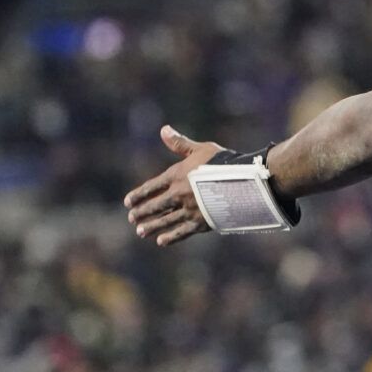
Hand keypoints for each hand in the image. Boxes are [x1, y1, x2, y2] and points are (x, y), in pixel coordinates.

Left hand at [124, 125, 225, 245]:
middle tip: (131, 218)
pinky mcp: (201, 222)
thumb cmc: (223, 161)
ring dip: (152, 226)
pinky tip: (161, 241)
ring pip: (166, 220)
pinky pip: (182, 231)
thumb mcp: (201, 149)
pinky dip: (171, 236)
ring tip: (141, 232)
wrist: (244, 180)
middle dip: (143, 212)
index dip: (139, 194)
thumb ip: (180, 143)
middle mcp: (179, 194)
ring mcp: (190, 209)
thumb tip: (163, 129)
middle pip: (156, 205)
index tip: (128, 202)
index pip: (152, 187)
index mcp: (177, 175)